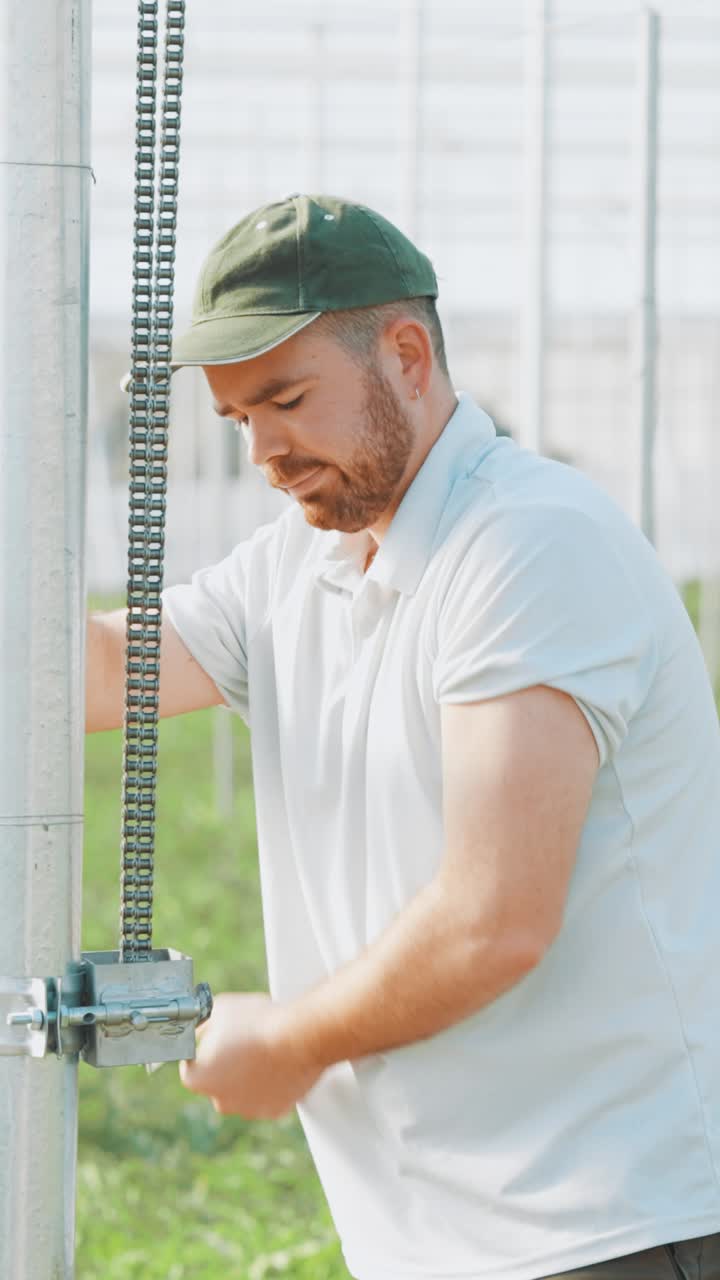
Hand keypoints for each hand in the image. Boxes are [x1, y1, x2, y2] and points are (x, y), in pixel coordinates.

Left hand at [178, 991, 323, 1117]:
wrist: (298, 1036)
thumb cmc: (257, 1022)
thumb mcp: (218, 1009)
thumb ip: (201, 1025)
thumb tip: (197, 1029)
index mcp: (199, 1079)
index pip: (190, 1067)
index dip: (201, 1051)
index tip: (215, 1040)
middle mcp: (220, 1101)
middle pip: (217, 1083)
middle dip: (225, 1066)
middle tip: (241, 1042)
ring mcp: (249, 1109)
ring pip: (242, 1092)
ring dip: (247, 1076)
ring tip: (263, 1050)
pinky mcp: (274, 1111)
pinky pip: (267, 1097)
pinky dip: (270, 1084)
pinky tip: (277, 1063)